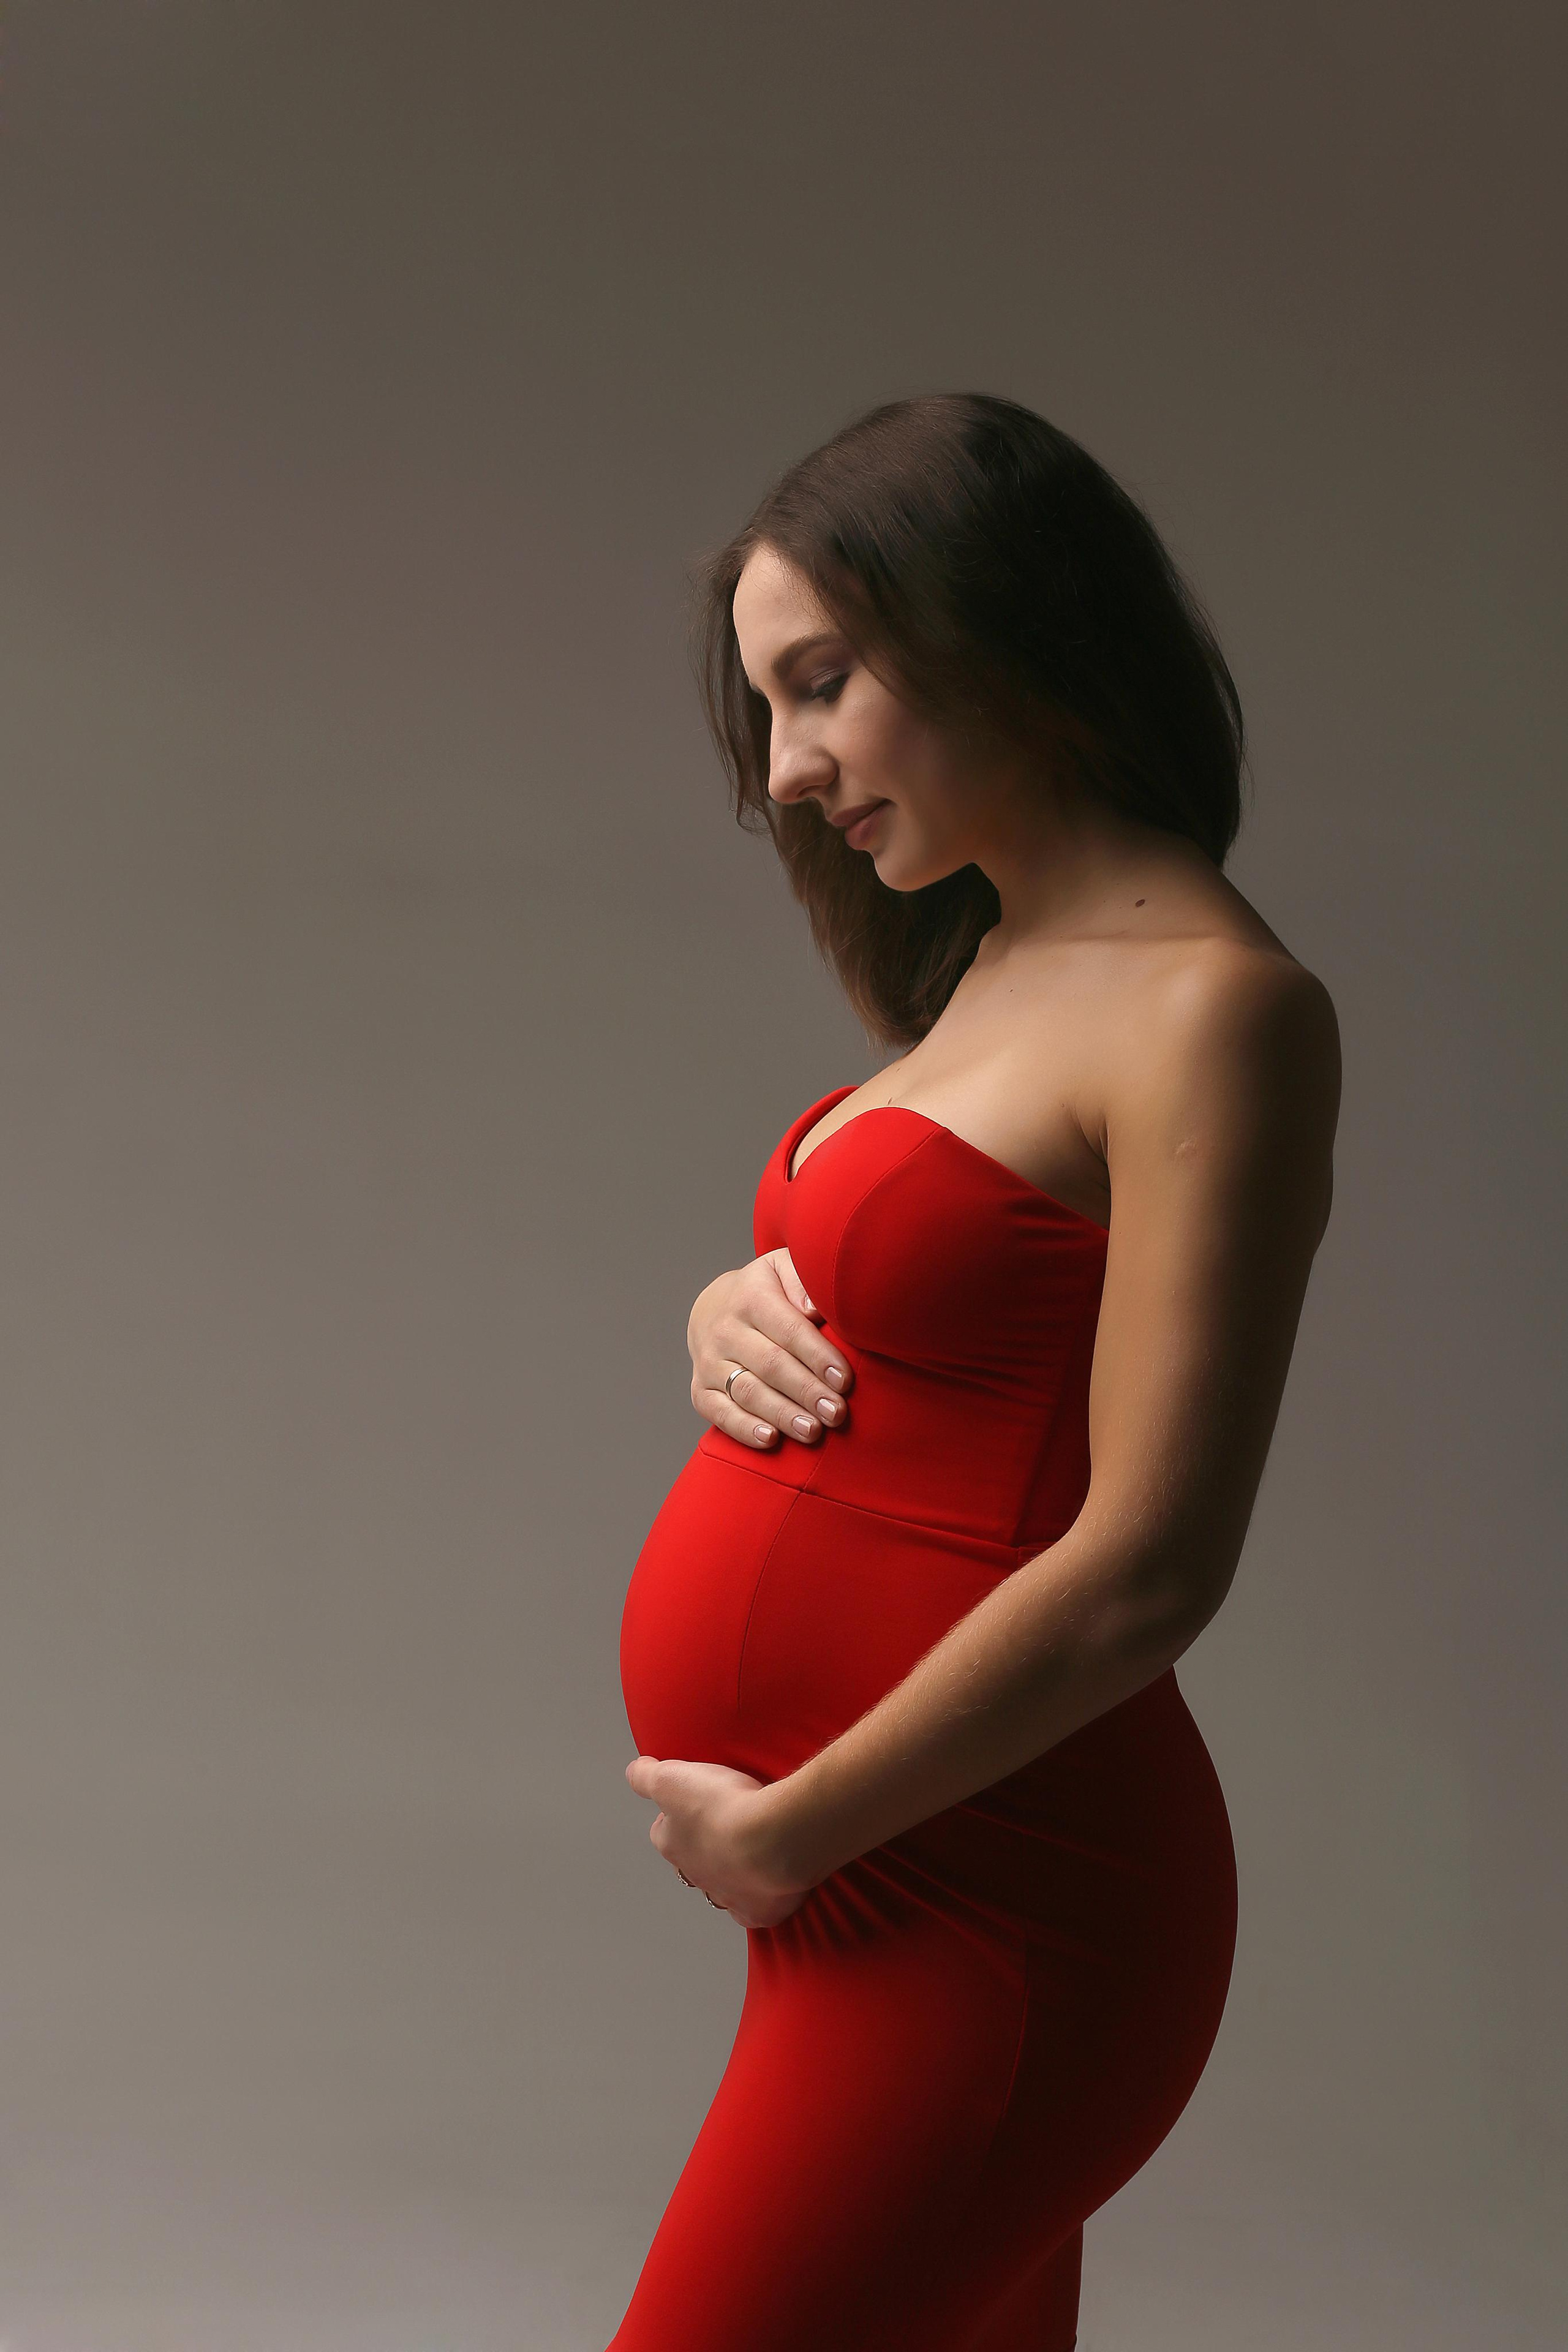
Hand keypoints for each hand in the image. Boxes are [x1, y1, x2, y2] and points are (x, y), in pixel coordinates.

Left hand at [623, 1754, 814, 1928]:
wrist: (770, 1839)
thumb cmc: (722, 1807)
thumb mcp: (671, 1777)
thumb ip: (646, 1775)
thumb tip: (633, 1772)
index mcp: (672, 1844)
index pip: (662, 1831)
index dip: (676, 1815)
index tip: (693, 1801)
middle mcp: (694, 1875)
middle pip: (692, 1863)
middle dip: (703, 1847)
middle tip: (725, 1825)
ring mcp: (725, 1897)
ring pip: (720, 1890)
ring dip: (729, 1874)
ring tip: (750, 1852)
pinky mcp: (756, 1912)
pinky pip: (752, 1911)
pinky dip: (757, 1901)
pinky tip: (768, 1885)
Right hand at [688, 1249, 853, 1451]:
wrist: (714, 1306)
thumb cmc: (764, 1291)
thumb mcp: (782, 1269)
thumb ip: (801, 1280)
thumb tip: (812, 1309)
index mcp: (750, 1297)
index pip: (788, 1330)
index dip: (817, 1356)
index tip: (843, 1380)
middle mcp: (724, 1330)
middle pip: (770, 1365)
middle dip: (807, 1391)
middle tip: (836, 1413)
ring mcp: (708, 1362)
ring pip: (748, 1392)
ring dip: (783, 1414)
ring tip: (813, 1431)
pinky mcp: (700, 1389)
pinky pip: (719, 1412)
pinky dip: (743, 1428)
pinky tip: (770, 1438)